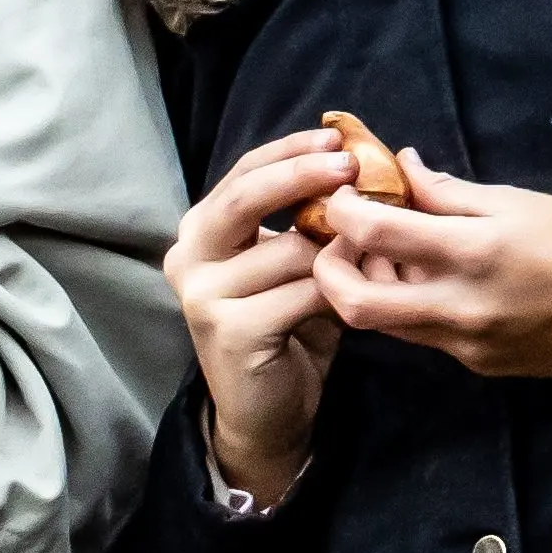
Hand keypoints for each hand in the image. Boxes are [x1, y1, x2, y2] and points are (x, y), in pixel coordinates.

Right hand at [166, 127, 356, 505]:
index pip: (244, 173)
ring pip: (291, 250)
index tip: (338, 138)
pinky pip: (303, 292)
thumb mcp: (296, 264)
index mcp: (201, 232)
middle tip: (353, 167)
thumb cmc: (288, 330)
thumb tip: (355, 166)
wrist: (268, 414)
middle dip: (304, 175)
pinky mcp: (229, 329)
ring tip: (363, 270)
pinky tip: (346, 307)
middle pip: (248, 196)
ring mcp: (202, 295)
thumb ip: (306, 220)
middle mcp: (188, 257)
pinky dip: (335, 296)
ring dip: (338, 257)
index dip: (291, 151)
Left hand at [312, 163, 551, 382]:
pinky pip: (426, 337)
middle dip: (329, 269)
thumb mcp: (516, 201)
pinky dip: (412, 307)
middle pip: (355, 303)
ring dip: (370, 288)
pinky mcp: (480, 366)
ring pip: (386, 325)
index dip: (344, 210)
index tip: (342, 193)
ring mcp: (469, 344)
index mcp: (474, 251)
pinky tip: (432, 281)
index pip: (375, 233)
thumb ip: (447, 191)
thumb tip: (399, 167)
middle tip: (339, 240)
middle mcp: (462, 306)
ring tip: (387, 254)